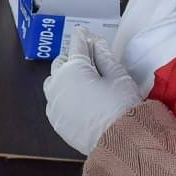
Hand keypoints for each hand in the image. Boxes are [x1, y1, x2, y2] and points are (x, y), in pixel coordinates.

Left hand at [43, 27, 141, 154]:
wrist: (120, 142)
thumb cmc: (122, 107)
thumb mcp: (119, 76)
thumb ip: (105, 56)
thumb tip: (97, 43)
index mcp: (74, 68)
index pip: (77, 45)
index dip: (82, 37)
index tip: (84, 32)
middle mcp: (58, 84)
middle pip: (61, 62)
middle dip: (72, 58)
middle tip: (88, 60)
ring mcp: (54, 103)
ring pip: (52, 82)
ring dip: (63, 77)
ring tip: (80, 81)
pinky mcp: (56, 121)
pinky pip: (54, 102)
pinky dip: (62, 97)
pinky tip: (76, 100)